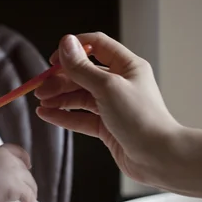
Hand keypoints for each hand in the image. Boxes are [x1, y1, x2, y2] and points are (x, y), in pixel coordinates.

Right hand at [0, 144, 37, 201]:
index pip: (17, 151)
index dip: (25, 158)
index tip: (28, 165)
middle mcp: (8, 159)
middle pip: (25, 170)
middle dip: (27, 181)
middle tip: (26, 192)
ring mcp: (14, 172)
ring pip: (30, 183)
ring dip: (32, 194)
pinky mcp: (17, 186)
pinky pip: (30, 196)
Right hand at [34, 32, 181, 186]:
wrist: (159, 157)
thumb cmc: (141, 119)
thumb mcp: (107, 87)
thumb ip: (83, 68)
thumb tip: (65, 44)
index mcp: (127, 66)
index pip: (96, 46)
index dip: (73, 49)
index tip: (53, 60)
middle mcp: (120, 84)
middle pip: (83, 74)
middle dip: (60, 79)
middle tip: (41, 89)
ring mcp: (113, 106)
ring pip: (80, 96)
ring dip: (59, 98)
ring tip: (41, 102)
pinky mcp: (107, 127)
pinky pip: (80, 117)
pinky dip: (63, 115)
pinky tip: (47, 114)